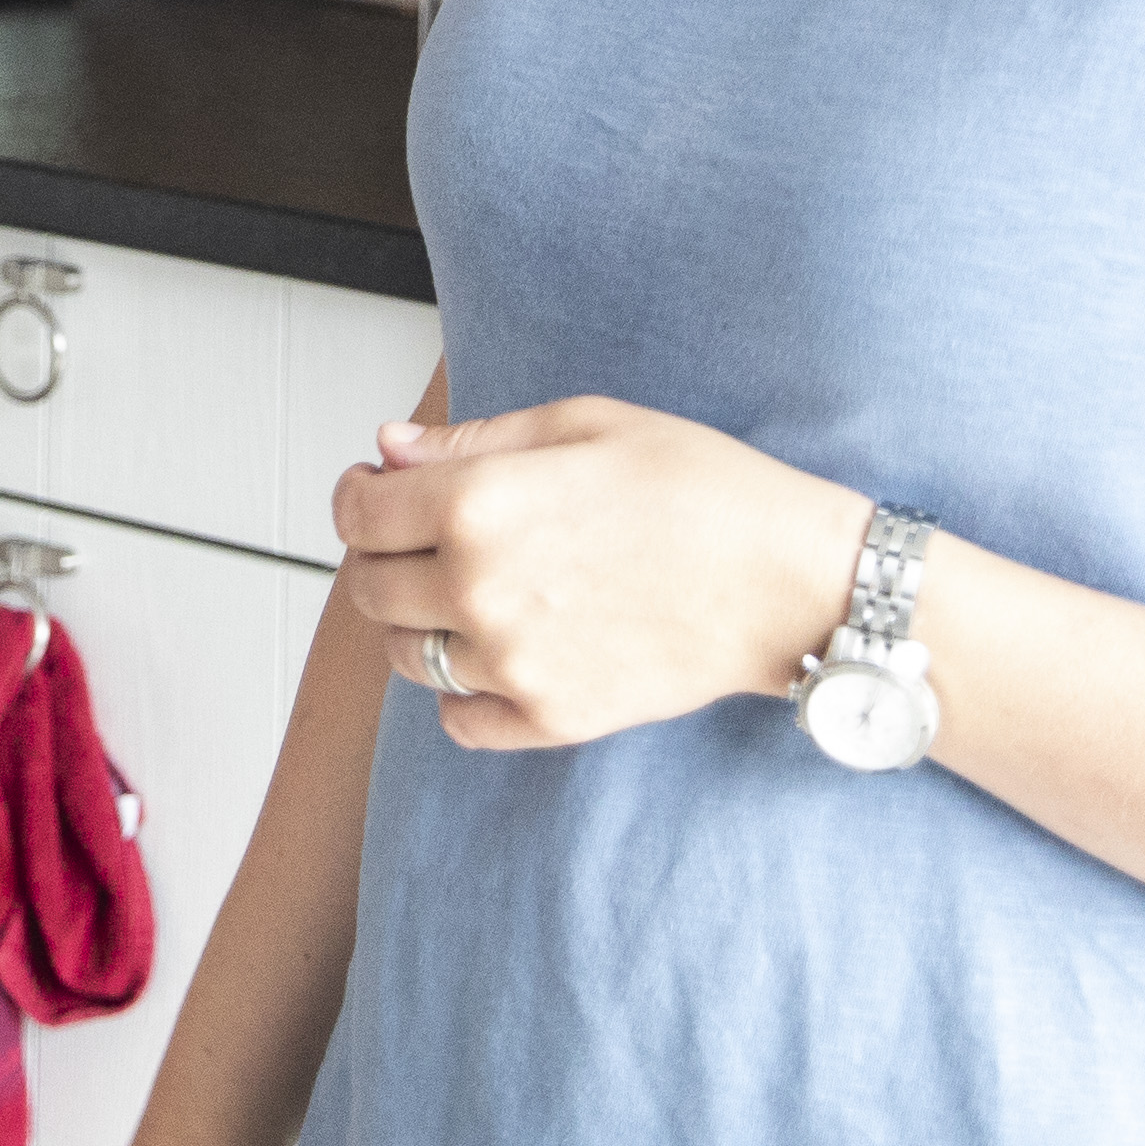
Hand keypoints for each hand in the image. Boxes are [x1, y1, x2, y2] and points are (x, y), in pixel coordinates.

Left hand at [333, 398, 869, 754]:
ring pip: (406, 655)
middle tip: (421, 537)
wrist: (788, 580)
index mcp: (477, 504)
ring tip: (469, 592)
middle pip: (369, 585)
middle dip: (382, 554)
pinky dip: (463, 693)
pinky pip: (459, 720)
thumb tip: (388, 450)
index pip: (357, 513)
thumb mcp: (582, 424)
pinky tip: (500, 653)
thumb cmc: (698, 487)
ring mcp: (513, 664)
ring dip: (417, 621)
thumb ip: (470, 440)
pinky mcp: (553, 719)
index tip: (378, 489)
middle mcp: (480, 590)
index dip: (358, 495)